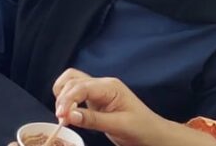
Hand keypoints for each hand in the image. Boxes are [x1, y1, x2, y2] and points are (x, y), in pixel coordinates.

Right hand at [53, 69, 209, 145]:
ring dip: (63, 95)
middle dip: (63, 98)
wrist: (154, 134)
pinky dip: (67, 99)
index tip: (60, 116)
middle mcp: (102, 84)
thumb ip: (93, 120)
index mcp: (110, 87)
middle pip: (73, 80)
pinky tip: (68, 112)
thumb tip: (69, 116)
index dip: (67, 100)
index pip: (81, 86)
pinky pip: (76, 92)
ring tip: (63, 114)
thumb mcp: (118, 126)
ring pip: (71, 82)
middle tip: (61, 119)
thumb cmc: (142, 129)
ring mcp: (98, 90)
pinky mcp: (95, 99)